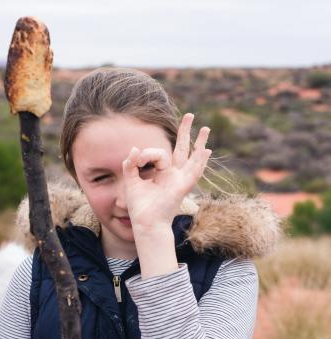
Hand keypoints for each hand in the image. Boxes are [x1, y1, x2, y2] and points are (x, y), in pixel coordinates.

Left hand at [122, 113, 210, 230]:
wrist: (145, 223)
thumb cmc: (140, 207)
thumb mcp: (131, 181)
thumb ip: (131, 164)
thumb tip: (135, 149)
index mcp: (162, 172)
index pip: (158, 153)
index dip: (145, 153)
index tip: (136, 159)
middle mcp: (173, 174)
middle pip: (182, 149)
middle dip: (185, 132)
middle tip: (190, 115)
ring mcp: (179, 180)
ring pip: (191, 157)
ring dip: (199, 142)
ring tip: (205, 128)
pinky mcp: (181, 187)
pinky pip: (193, 173)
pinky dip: (200, 162)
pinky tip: (206, 150)